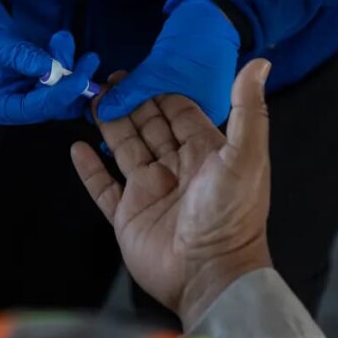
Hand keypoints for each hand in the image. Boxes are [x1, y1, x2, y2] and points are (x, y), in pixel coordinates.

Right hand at [0, 0, 99, 124]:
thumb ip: (24, 57)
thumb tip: (54, 68)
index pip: (32, 109)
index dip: (59, 95)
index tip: (81, 79)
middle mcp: (5, 105)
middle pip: (47, 104)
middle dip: (69, 82)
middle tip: (89, 60)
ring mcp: (15, 92)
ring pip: (51, 89)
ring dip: (65, 66)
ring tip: (64, 40)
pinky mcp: (24, 78)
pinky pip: (49, 77)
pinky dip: (58, 60)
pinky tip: (60, 41)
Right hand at [72, 59, 272, 327]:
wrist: (209, 274)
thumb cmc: (230, 214)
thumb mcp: (246, 156)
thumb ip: (248, 110)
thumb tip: (259, 62)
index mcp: (205, 154)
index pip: (181, 114)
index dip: (163, 92)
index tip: (144, 69)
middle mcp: (176, 169)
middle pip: (149, 127)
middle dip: (132, 102)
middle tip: (111, 78)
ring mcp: (149, 193)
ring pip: (124, 150)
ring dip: (110, 125)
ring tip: (91, 98)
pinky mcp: (127, 217)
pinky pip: (104, 188)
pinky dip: (90, 169)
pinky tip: (78, 148)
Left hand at [96, 0, 239, 125]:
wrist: (215, 8)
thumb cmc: (198, 41)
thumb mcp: (160, 70)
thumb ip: (131, 93)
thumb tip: (102, 111)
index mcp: (204, 126)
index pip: (163, 143)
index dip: (131, 136)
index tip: (105, 120)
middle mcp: (199, 122)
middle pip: (156, 130)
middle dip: (127, 115)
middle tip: (100, 103)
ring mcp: (190, 107)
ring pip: (152, 114)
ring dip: (128, 101)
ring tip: (105, 91)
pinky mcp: (180, 92)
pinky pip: (155, 99)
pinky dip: (138, 93)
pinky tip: (117, 88)